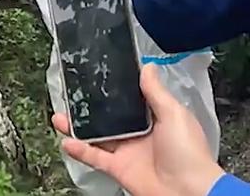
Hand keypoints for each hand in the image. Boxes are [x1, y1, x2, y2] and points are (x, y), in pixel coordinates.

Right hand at [52, 64, 224, 195]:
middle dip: (88, 108)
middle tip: (71, 97)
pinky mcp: (118, 169)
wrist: (189, 191)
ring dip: (77, 127)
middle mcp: (137, 134)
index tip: (94, 78)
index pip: (128, 100)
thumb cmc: (189, 153)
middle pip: (107, 117)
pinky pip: (94, 157)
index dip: (111, 90)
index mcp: (153, 118)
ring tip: (60, 117)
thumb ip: (156, 92)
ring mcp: (126, 151)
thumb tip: (148, 67)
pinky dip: (79, 150)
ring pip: (96, 136)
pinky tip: (67, 141)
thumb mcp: (174, 114)